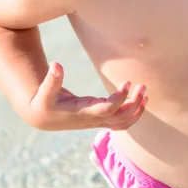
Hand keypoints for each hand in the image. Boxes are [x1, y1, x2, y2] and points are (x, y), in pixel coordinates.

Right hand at [28, 62, 147, 130]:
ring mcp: (97, 121)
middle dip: (134, 103)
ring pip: (123, 123)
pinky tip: (139, 101)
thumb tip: (56, 64)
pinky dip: (133, 113)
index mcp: (83, 113)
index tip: (127, 82)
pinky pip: (121, 122)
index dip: (120, 98)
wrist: (42, 118)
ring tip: (145, 93)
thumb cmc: (43, 103)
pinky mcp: (99, 119)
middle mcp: (93, 119)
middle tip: (142, 85)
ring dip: (137, 110)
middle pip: (121, 118)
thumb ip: (51, 79)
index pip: (107, 110)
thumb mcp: (44, 91)